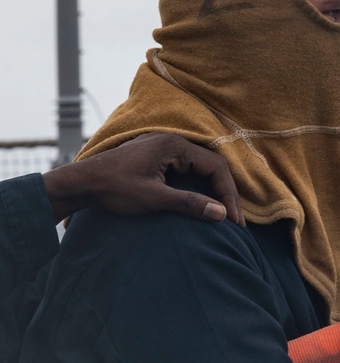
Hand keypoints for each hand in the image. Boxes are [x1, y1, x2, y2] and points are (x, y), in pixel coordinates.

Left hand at [43, 134, 243, 224]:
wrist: (81, 183)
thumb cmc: (114, 189)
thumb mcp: (154, 199)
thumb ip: (189, 203)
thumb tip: (222, 214)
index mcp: (174, 146)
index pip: (215, 167)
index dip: (228, 194)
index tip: (234, 219)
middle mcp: (173, 142)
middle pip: (212, 166)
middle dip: (226, 193)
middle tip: (235, 220)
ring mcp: (166, 148)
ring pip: (202, 167)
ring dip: (215, 189)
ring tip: (224, 213)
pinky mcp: (159, 157)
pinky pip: (190, 169)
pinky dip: (202, 185)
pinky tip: (205, 201)